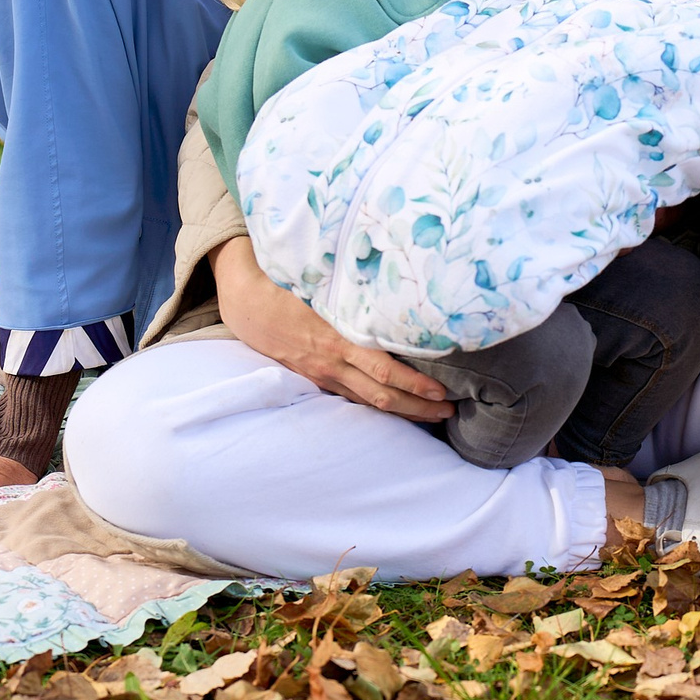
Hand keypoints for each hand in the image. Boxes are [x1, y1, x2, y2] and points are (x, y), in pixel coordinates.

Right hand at [213, 237, 454, 419]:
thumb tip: (397, 285)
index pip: (383, 369)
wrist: (248, 302)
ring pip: (368, 401)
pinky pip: (352, 397)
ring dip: (403, 411)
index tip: (443, 389)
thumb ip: (357, 291)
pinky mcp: (318, 377)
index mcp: (338, 338)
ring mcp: (324, 374)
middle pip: (382, 395)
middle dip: (418, 407)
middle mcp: (333, 362)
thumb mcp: (322, 283)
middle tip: (451, 411)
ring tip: (434, 415)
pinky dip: (377, 405)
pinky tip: (398, 408)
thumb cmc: (289, 284)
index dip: (414, 383)